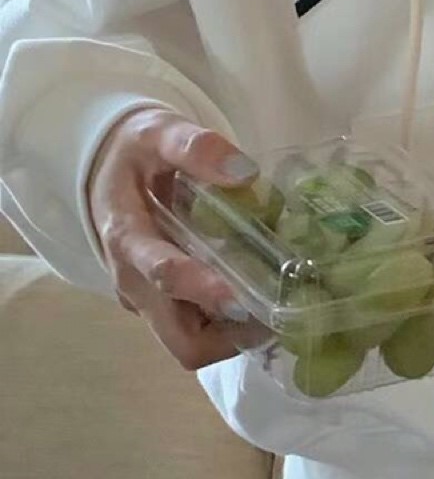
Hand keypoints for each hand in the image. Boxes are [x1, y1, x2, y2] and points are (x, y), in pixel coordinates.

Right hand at [89, 107, 258, 370]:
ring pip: (193, 345)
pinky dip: (231, 326)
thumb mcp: (157, 133)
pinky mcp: (165, 306)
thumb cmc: (136, 153)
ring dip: (235, 335)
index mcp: (127, 239)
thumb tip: (244, 172)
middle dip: (229, 335)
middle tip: (278, 309)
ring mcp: (149, 301)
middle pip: (182, 340)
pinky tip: (263, 297)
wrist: (110, 171)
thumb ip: (195, 147)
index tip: (241, 298)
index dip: (201, 290)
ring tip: (278, 303)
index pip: (161, 275)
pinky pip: (199, 332)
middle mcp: (134, 283)